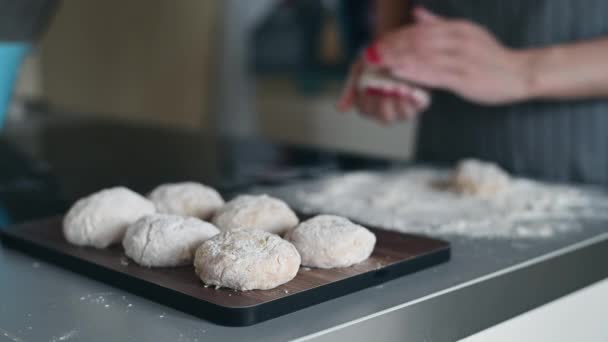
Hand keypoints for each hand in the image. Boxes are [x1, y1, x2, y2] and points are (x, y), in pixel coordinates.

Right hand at [337, 57, 430, 123]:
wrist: (396, 43)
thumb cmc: (375, 58)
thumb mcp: (358, 70)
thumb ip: (350, 89)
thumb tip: (340, 109)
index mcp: (370, 104)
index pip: (366, 110)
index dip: (367, 102)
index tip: (368, 88)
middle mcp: (387, 109)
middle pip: (386, 118)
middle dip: (385, 105)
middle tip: (385, 89)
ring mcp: (404, 106)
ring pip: (403, 115)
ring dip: (401, 104)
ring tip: (399, 88)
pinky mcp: (420, 99)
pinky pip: (420, 106)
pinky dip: (416, 99)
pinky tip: (411, 89)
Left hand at [371, 7, 532, 104]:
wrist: (519, 74)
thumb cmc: (490, 58)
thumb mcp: (466, 34)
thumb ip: (439, 25)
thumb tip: (416, 14)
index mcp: (457, 28)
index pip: (419, 30)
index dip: (396, 35)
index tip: (378, 42)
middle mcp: (458, 40)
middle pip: (417, 40)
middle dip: (391, 46)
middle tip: (371, 52)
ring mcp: (461, 58)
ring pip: (423, 56)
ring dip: (397, 58)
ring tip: (377, 62)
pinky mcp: (464, 77)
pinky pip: (434, 74)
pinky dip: (414, 72)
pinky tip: (398, 73)